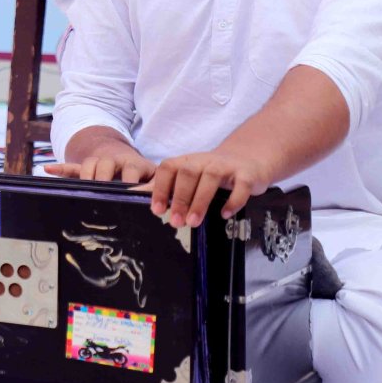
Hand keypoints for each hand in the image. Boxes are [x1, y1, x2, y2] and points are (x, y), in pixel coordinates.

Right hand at [45, 147, 155, 184]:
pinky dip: (61, 168)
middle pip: (105, 164)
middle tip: (103, 190)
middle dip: (103, 177)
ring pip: (88, 164)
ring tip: (84, 187)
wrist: (129, 157)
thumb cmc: (144, 175)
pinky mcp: (87, 168)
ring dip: (85, 174)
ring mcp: (99, 163)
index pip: (130, 171)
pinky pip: (72, 166)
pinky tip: (48, 169)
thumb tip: (165, 201)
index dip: (129, 182)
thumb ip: (157, 188)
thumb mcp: (154, 178)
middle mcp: (114, 161)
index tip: (129, 192)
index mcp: (133, 164)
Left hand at [146, 149, 272, 227]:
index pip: (168, 168)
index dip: (160, 188)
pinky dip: (232, 200)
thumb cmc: (210, 172)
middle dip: (180, 198)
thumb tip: (134, 194)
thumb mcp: (187, 175)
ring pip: (211, 178)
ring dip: (200, 200)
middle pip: (188, 173)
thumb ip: (164, 185)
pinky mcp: (247, 174)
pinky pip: (240, 185)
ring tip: (193, 222)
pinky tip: (224, 214)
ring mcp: (226, 166)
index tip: (156, 210)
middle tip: (175, 222)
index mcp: (186, 161)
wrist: (248, 160)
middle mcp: (204, 160)